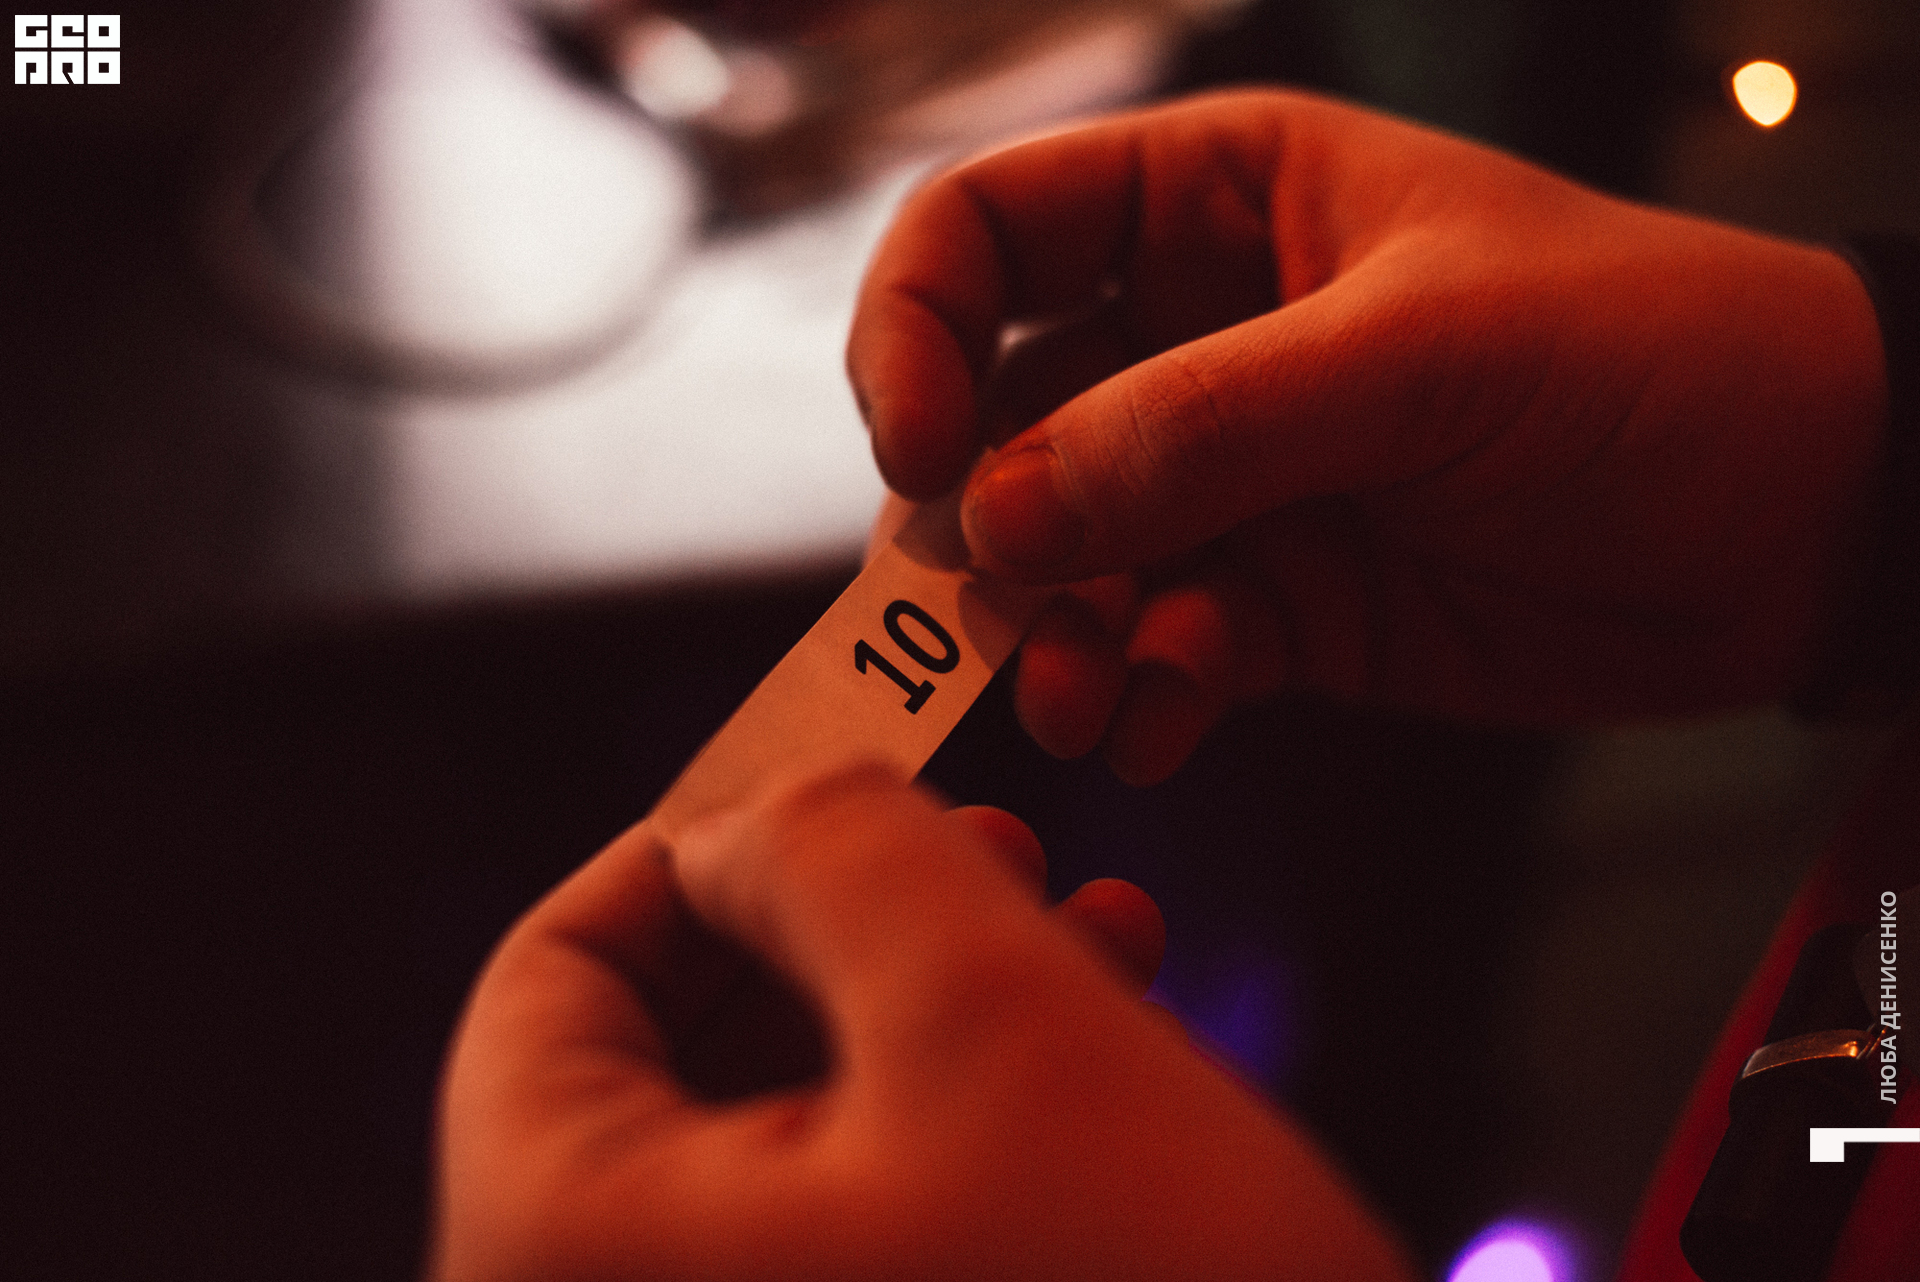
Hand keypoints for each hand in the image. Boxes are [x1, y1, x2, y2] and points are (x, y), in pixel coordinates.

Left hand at [430, 764, 1413, 1281]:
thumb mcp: (993, 1012)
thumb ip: (834, 849)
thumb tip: (738, 829)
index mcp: (567, 1250)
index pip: (545, 981)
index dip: (693, 848)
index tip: (838, 778)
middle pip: (667, 1058)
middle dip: (839, 922)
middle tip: (988, 839)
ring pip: (783, 1136)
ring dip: (924, 1005)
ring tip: (1083, 919)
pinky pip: (847, 1233)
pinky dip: (955, 1123)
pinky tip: (1102, 1031)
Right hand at [847, 89, 1887, 782]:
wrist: (1802, 520)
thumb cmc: (1645, 357)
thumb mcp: (1421, 356)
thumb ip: (1203, 426)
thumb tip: (1000, 511)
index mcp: (1219, 202)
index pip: (989, 231)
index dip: (915, 327)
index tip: (916, 450)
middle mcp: (1197, 335)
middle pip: (998, 414)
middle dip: (979, 518)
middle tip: (996, 606)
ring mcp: (1231, 480)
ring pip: (1064, 555)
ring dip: (1050, 631)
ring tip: (1080, 696)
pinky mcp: (1275, 605)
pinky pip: (1153, 650)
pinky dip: (1139, 691)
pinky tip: (1166, 719)